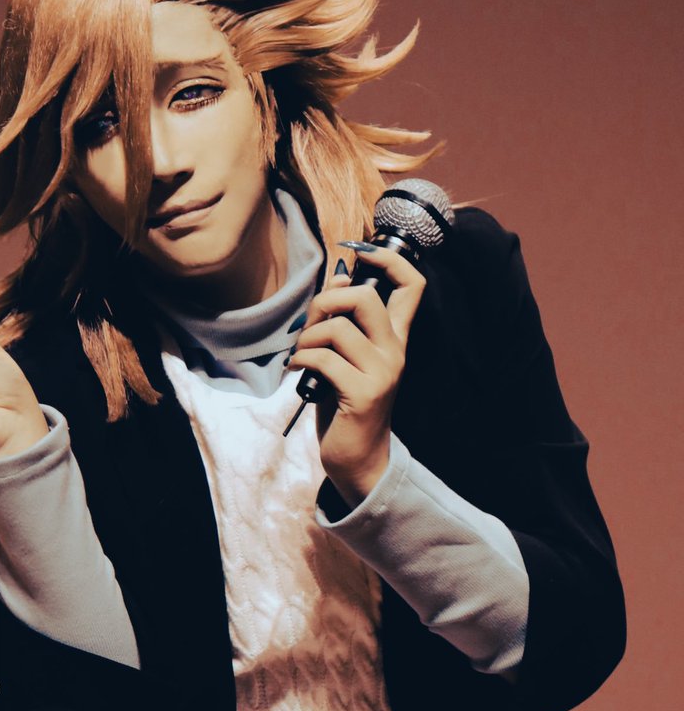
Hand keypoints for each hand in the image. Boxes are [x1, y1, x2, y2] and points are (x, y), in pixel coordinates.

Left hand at [288, 245, 425, 506]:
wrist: (358, 458)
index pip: (412, 285)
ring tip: (301, 356)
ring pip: (337, 329)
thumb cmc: (345, 404)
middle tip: (311, 325)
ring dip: (307, 339)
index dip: (389, 259)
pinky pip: (323, 359)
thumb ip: (344, 321)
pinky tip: (298, 372)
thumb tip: (340, 281)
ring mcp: (382, 372)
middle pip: (367, 297)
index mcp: (396, 339)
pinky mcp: (363, 393)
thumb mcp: (346, 357)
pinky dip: (302, 361)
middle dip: (327, 302)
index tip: (359, 252)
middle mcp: (395, 352)